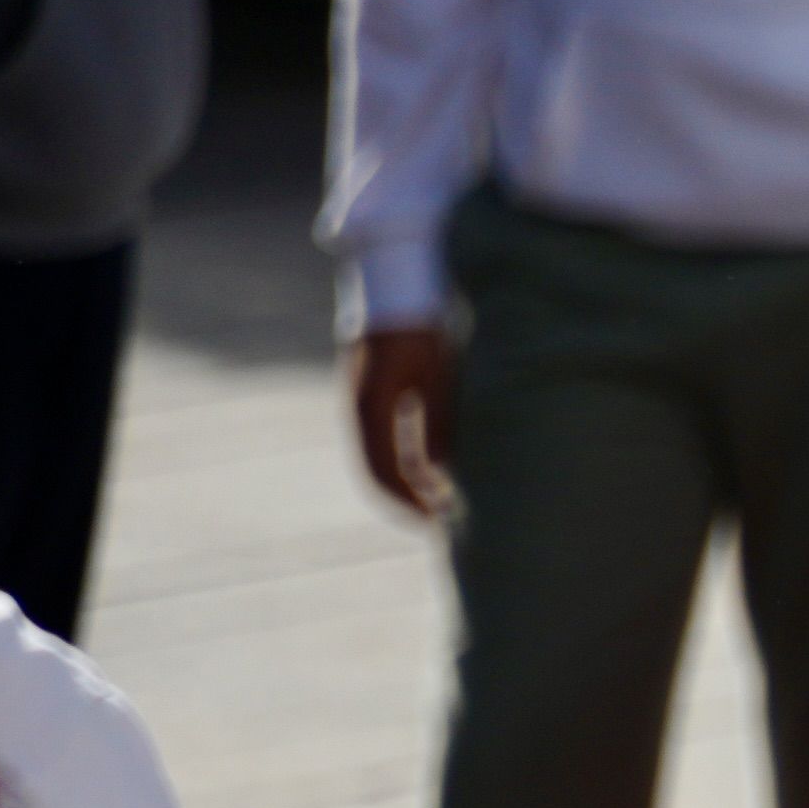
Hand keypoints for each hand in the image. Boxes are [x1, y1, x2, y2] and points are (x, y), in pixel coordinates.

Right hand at [348, 325, 456, 516]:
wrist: (400, 285)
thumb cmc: (422, 326)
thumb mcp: (438, 375)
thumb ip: (439, 421)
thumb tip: (440, 473)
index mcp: (371, 406)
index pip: (384, 472)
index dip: (410, 502)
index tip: (437, 522)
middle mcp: (362, 408)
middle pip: (379, 471)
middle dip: (410, 500)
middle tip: (445, 522)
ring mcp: (366, 401)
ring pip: (383, 457)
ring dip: (412, 483)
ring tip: (446, 502)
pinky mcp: (378, 394)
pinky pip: (389, 440)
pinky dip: (411, 461)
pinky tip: (438, 472)